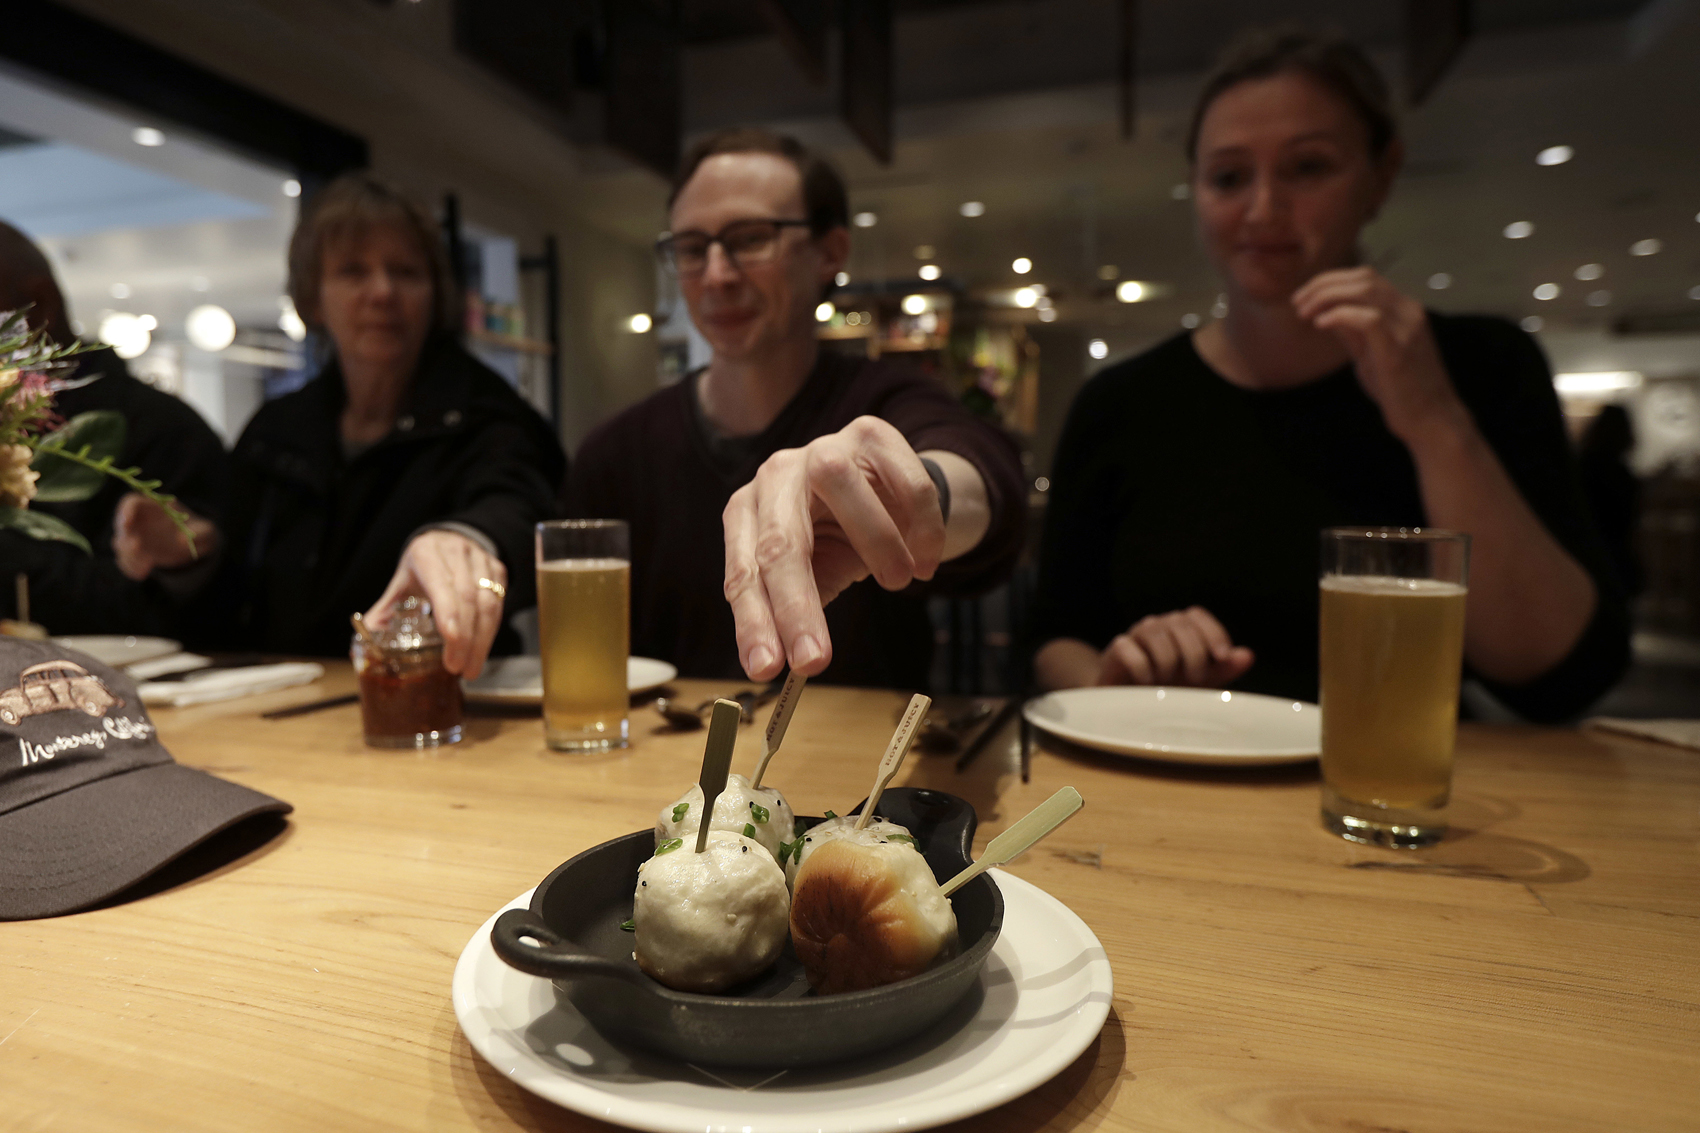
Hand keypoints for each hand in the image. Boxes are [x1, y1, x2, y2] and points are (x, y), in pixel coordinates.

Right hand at [112, 494, 217, 580]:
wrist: (191, 546)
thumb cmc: (197, 531)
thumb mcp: (205, 530)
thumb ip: (202, 533)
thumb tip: (183, 542)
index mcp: (153, 507)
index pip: (131, 502)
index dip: (125, 511)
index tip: (127, 523)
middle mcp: (138, 521)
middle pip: (121, 525)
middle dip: (126, 536)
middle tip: (137, 546)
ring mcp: (133, 538)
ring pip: (120, 545)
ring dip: (129, 555)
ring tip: (147, 565)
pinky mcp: (133, 555)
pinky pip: (125, 561)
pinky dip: (131, 568)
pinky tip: (142, 574)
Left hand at [366, 530, 506, 677]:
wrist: (449, 541)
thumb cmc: (422, 568)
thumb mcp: (401, 584)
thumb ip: (385, 612)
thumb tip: (362, 643)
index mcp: (427, 555)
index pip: (442, 585)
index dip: (449, 614)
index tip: (451, 643)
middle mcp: (457, 553)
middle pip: (468, 599)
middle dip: (465, 639)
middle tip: (457, 668)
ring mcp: (481, 561)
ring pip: (488, 604)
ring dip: (481, 641)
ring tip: (470, 668)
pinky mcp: (498, 570)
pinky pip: (499, 605)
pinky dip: (490, 632)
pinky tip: (480, 651)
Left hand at [723, 416, 945, 679]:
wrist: (883, 487)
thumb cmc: (837, 536)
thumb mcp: (812, 573)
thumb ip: (791, 611)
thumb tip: (774, 668)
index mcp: (747, 513)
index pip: (744, 573)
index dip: (754, 623)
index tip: (765, 669)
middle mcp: (775, 476)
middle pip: (780, 541)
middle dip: (796, 607)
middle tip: (815, 660)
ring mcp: (823, 448)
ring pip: (841, 489)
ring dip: (876, 545)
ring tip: (899, 583)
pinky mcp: (872, 432)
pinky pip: (901, 482)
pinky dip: (921, 527)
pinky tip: (928, 560)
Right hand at [1096, 607, 1253, 687]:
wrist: (1127, 702)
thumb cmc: (1166, 688)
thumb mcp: (1199, 682)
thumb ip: (1222, 668)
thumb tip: (1247, 655)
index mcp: (1178, 628)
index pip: (1196, 615)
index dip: (1212, 632)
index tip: (1222, 656)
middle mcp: (1157, 626)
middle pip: (1179, 623)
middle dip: (1193, 653)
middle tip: (1195, 679)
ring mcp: (1135, 635)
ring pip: (1155, 633)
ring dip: (1167, 661)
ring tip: (1167, 683)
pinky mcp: (1115, 650)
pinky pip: (1129, 649)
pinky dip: (1142, 667)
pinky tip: (1146, 683)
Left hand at [1291, 267, 1465, 443]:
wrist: (1431, 419)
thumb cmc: (1400, 389)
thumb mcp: (1371, 353)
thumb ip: (1352, 331)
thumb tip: (1326, 312)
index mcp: (1404, 309)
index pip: (1366, 276)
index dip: (1330, 280)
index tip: (1303, 297)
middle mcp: (1409, 311)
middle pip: (1363, 277)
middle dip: (1323, 285)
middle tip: (1297, 303)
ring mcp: (1407, 328)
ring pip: (1365, 290)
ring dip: (1326, 297)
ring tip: (1304, 313)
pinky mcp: (1398, 349)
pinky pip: (1368, 318)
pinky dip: (1340, 315)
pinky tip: (1320, 324)